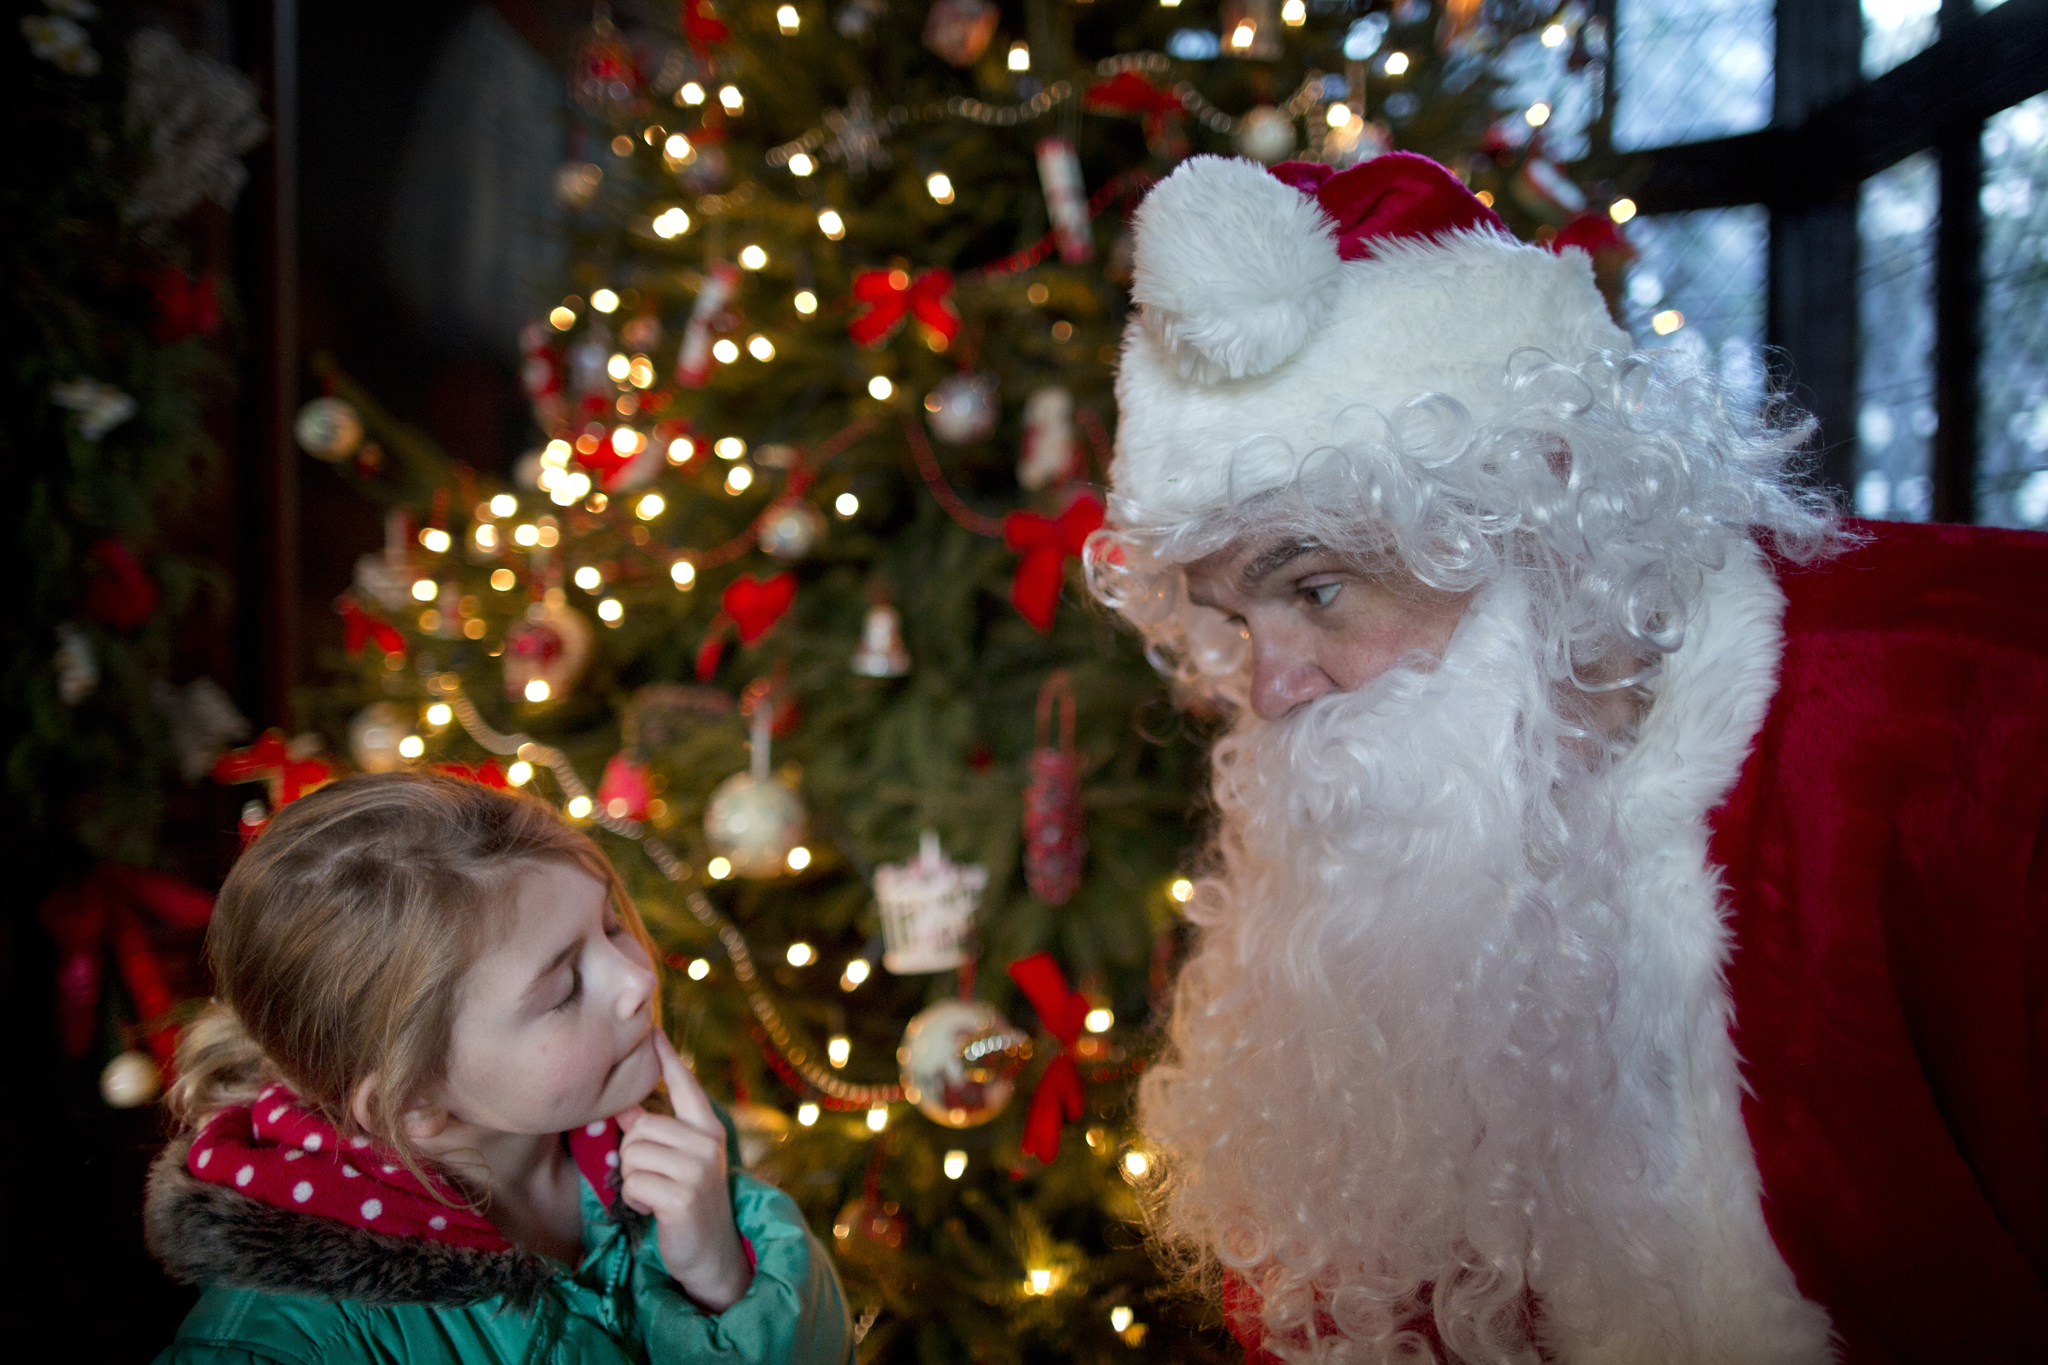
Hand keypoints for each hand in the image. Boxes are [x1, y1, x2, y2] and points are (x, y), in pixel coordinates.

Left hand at [617, 1029, 753, 1311]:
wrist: (711, 1254)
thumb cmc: (688, 1203)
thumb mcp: (679, 1162)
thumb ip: (658, 1132)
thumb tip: (624, 1106)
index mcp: (708, 1128)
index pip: (684, 1084)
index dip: (666, 1056)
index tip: (652, 1027)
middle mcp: (707, 1142)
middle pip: (641, 1126)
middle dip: (635, 1155)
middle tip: (655, 1179)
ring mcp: (698, 1168)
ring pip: (634, 1154)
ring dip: (634, 1180)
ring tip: (657, 1194)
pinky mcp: (683, 1195)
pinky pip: (633, 1183)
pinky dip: (635, 1200)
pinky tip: (655, 1210)